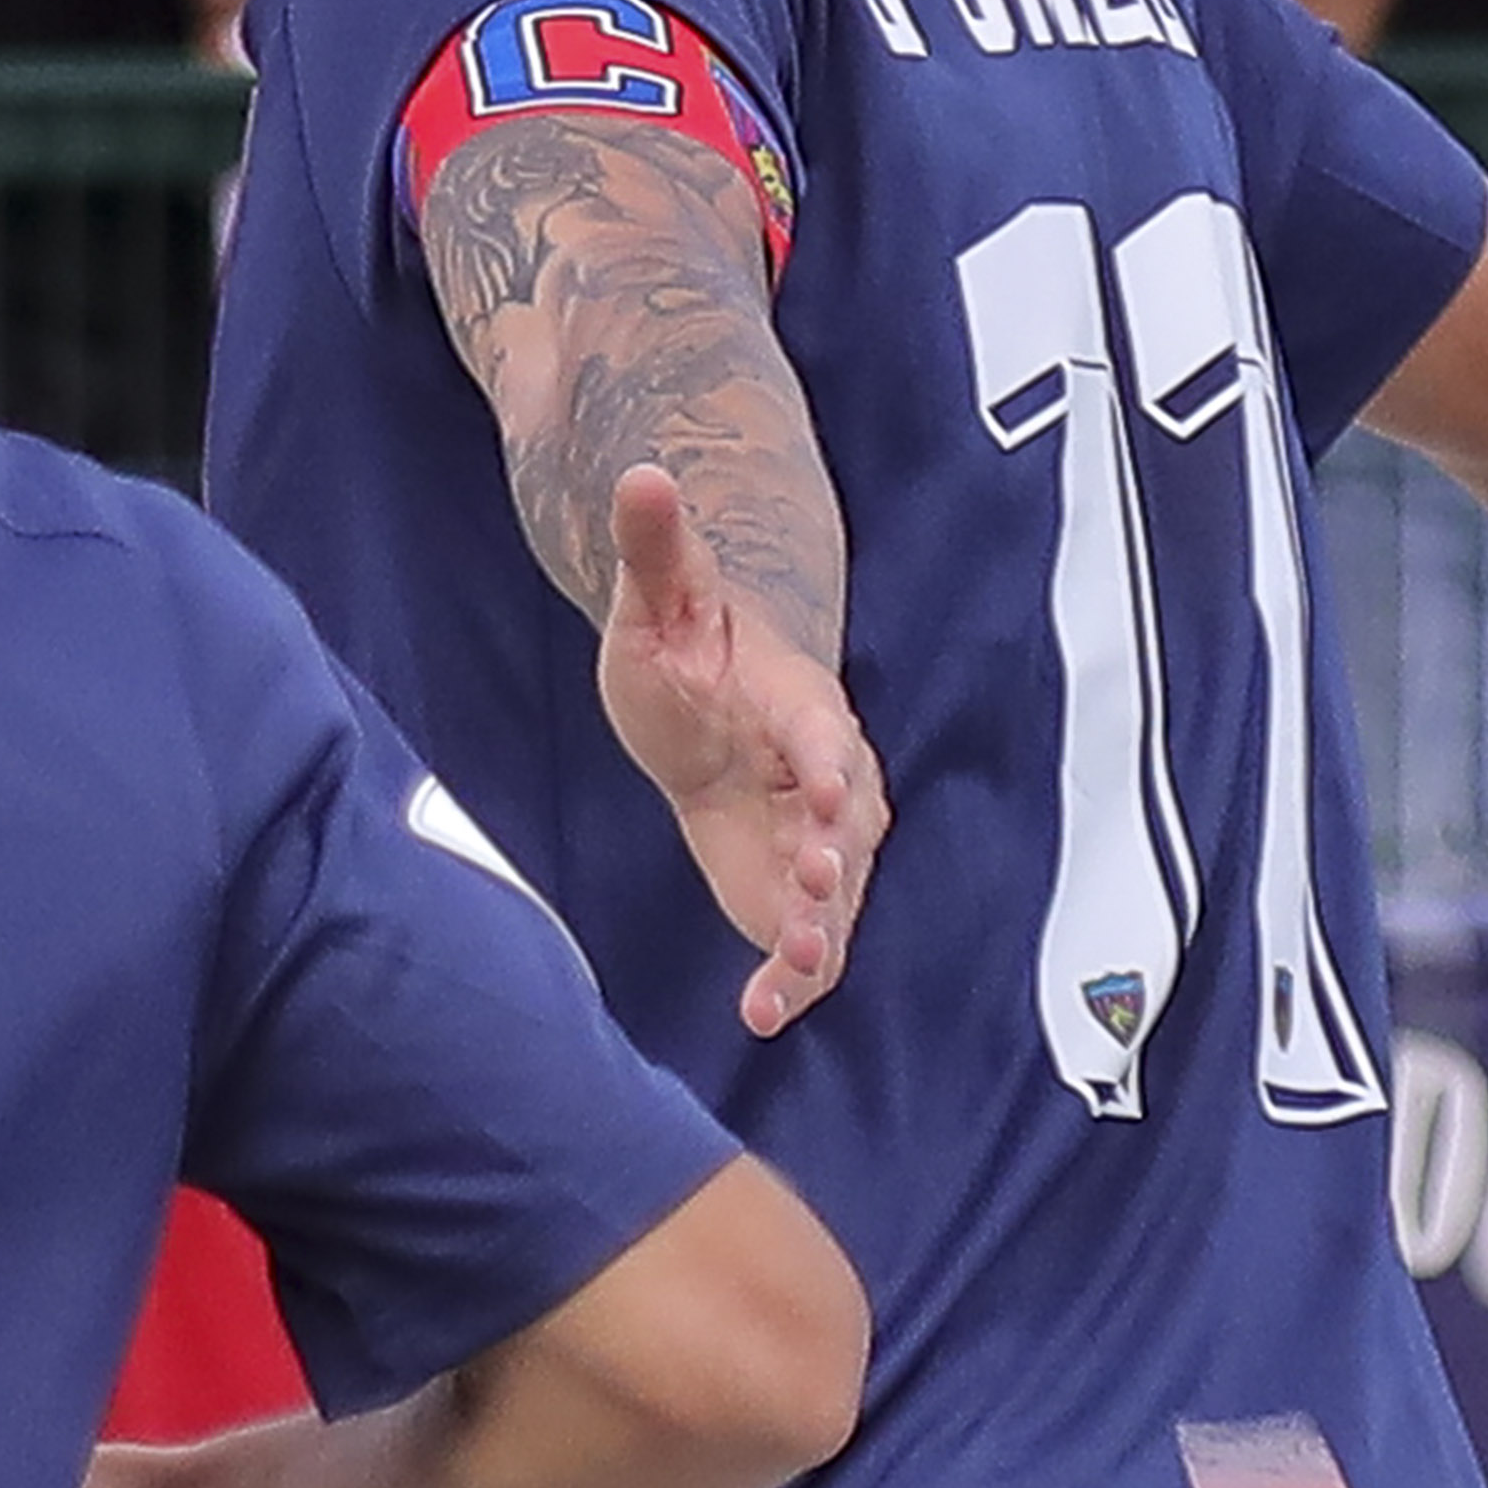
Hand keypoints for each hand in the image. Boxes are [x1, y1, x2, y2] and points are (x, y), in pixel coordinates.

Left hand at [593, 462, 883, 1029]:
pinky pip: (805, 941)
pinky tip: (758, 1018)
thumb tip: (641, 469)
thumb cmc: (686, 650)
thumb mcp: (657, 601)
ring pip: (836, 891)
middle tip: (815, 893)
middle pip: (845, 822)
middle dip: (833, 857)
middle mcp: (827, 778)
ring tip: (795, 973)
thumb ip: (657, 547)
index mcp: (799, 706)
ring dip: (820, 934)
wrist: (706, 713)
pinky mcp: (793, 892)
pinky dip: (790, 979)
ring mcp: (816, 841)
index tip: (824, 785)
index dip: (824, 758)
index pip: (823, 730)